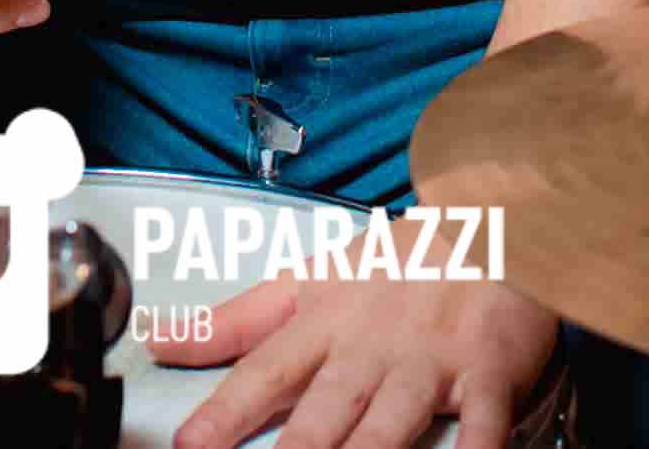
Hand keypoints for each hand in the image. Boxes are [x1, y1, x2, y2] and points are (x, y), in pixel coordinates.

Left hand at [152, 270, 557, 448]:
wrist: (489, 221)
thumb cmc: (395, 264)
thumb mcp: (306, 281)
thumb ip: (234, 321)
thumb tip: (159, 340)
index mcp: (324, 323)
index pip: (265, 372)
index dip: (225, 411)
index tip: (191, 445)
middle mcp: (371, 347)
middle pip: (326, 407)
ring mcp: (430, 361)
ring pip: (392, 420)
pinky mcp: (488, 372)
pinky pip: (484, 422)